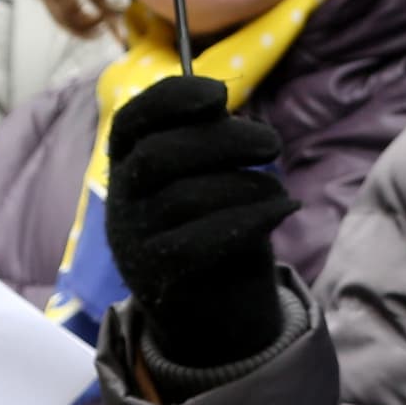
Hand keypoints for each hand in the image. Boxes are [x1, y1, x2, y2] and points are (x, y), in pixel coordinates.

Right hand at [104, 75, 294, 372]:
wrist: (214, 310)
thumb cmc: (217, 224)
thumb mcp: (211, 175)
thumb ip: (209, 141)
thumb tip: (224, 105)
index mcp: (129, 162)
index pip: (132, 120)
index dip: (171, 100)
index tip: (219, 94)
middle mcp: (121, 199)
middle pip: (159, 155)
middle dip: (223, 140)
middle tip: (272, 145)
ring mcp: (132, 240)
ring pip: (185, 197)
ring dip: (245, 186)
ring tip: (279, 191)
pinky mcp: (155, 277)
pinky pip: (201, 241)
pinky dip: (251, 219)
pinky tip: (284, 210)